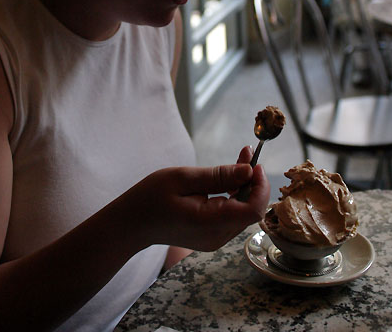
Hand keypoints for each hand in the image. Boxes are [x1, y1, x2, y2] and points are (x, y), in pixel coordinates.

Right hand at [127, 162, 269, 252]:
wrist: (131, 223)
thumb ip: (217, 176)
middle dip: (253, 181)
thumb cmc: (150, 198)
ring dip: (245, 186)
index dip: (260, 186)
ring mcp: (215, 239)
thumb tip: (248, 171)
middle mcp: (217, 236)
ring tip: (239, 159)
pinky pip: (232, 215)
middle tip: (246, 152)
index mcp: (210, 223)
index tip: (253, 163)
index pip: (253, 210)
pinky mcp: (212, 236)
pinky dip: (235, 195)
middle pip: (251, 210)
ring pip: (243, 212)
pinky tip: (227, 178)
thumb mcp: (182, 178)